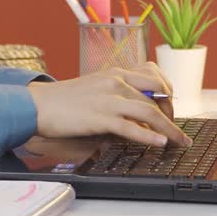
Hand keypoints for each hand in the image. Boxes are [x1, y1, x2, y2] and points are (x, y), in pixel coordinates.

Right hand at [26, 63, 190, 147]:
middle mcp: (116, 81)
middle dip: (172, 113)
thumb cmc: (63, 100)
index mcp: (115, 72)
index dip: (168, 92)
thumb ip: (116, 95)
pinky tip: (160, 143)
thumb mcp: (95, 88)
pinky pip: (131, 126)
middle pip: (157, 94)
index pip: (154, 75)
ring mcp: (109, 98)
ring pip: (150, 111)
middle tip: (175, 129)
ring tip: (179, 141)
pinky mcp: (100, 117)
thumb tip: (136, 114)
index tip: (171, 107)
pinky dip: (149, 135)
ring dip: (170, 128)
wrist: (37, 105)